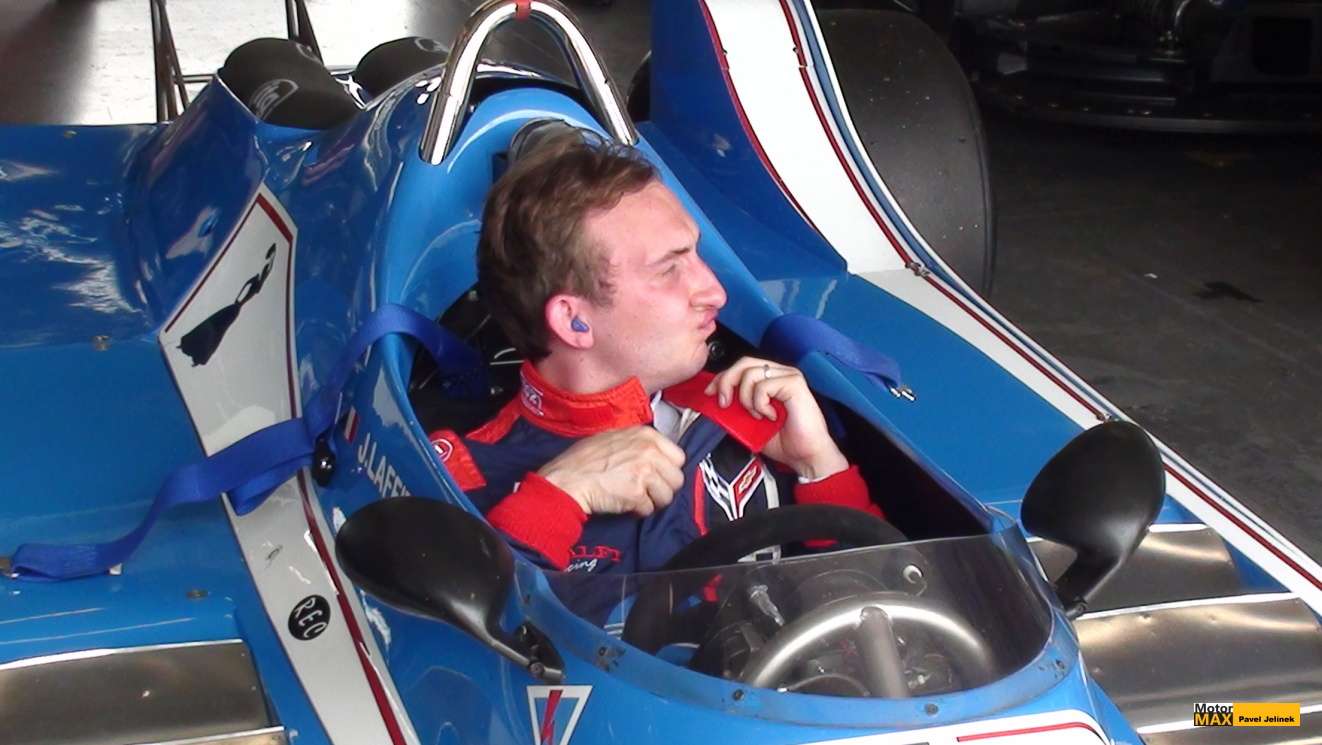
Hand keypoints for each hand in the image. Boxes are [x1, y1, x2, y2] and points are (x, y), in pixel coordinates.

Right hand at [537, 426, 685, 516]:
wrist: (567, 480)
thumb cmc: (582, 460)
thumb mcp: (612, 438)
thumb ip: (637, 443)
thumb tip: (655, 455)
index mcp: (646, 435)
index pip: (678, 457)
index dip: (667, 470)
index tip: (656, 476)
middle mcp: (649, 451)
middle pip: (676, 478)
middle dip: (663, 488)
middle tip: (645, 490)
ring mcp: (644, 472)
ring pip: (667, 496)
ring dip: (652, 501)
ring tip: (634, 497)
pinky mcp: (637, 494)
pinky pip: (649, 509)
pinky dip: (638, 510)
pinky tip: (624, 503)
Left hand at [704, 357, 847, 479]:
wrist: (806, 456)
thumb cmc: (784, 441)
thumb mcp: (749, 421)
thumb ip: (736, 406)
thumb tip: (714, 399)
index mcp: (771, 379)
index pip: (741, 367)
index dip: (722, 377)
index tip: (710, 393)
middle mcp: (780, 373)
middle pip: (743, 363)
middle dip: (726, 382)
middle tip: (724, 403)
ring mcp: (788, 376)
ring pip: (750, 374)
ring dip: (747, 399)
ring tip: (758, 415)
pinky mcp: (794, 383)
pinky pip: (763, 386)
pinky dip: (760, 404)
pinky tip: (770, 415)